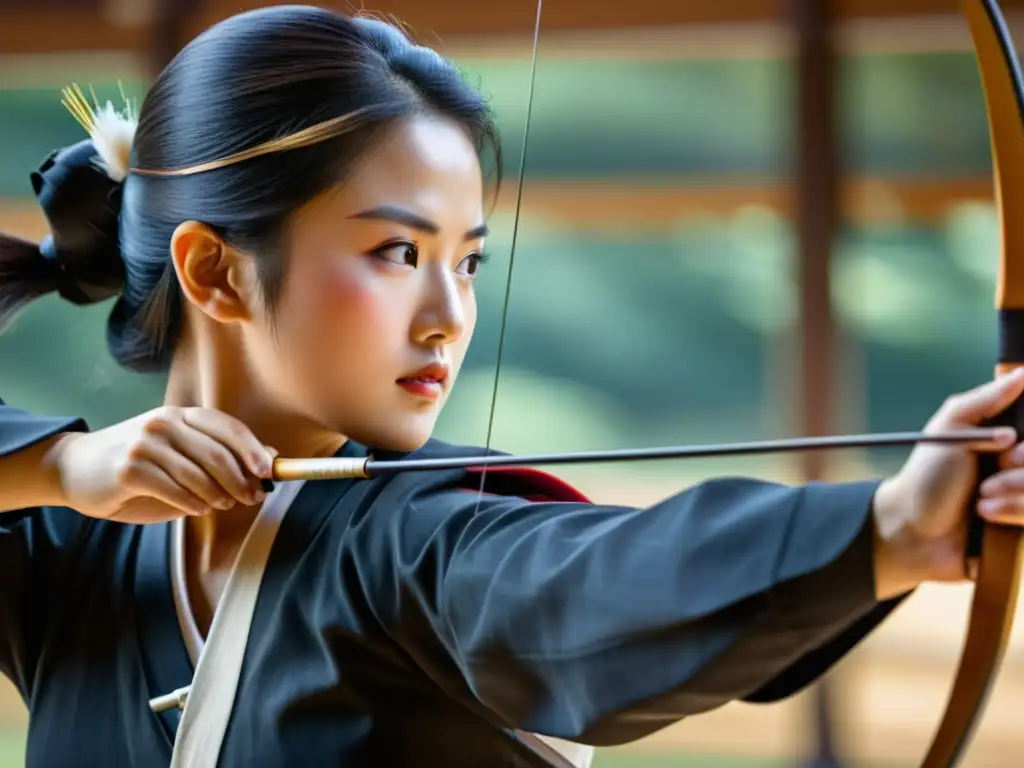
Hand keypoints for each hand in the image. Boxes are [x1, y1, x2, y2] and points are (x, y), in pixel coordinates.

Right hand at [49, 406, 275, 523]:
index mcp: (180, 415)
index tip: (268, 471)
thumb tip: (270, 458)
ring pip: (198, 474)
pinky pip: (174, 490)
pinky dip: (192, 503)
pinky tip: (198, 510)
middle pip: (217, 453)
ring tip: (224, 505)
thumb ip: (220, 455)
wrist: (75, 469)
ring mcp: (144, 444)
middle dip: (240, 479)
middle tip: (251, 497)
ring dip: (218, 495)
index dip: (252, 449)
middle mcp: (164, 422)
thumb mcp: (181, 454)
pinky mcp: (128, 469)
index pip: (227, 427)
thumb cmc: (138, 465)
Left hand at [872, 369, 1023, 597]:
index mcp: (1009, 435)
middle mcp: (1020, 462)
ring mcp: (1023, 491)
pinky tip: (986, 514)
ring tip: (981, 497)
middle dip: (1020, 466)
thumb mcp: (949, 427)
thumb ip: (985, 400)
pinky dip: (1013, 511)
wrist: (914, 529)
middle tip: (993, 471)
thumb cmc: (927, 475)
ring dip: (1014, 492)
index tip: (1011, 445)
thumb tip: (1022, 374)